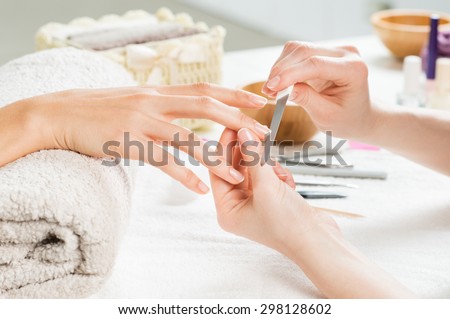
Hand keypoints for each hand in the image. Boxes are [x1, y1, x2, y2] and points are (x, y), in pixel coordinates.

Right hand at [19, 83, 270, 193]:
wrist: (58, 114)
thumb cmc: (97, 111)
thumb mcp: (134, 102)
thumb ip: (159, 108)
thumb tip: (180, 117)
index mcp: (159, 93)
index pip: (205, 89)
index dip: (233, 93)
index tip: (257, 100)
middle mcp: (155, 102)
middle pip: (205, 106)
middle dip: (237, 118)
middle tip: (262, 134)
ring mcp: (141, 120)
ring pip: (187, 138)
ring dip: (214, 157)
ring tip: (236, 174)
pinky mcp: (127, 141)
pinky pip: (162, 160)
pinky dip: (183, 175)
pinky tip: (198, 188)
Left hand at [209, 127, 337, 254]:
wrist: (319, 242)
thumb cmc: (288, 223)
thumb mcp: (267, 187)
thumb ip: (253, 157)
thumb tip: (243, 131)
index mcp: (227, 210)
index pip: (218, 172)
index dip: (225, 148)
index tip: (233, 126)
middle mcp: (238, 207)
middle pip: (237, 169)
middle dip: (249, 154)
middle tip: (255, 131)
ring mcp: (256, 203)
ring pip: (255, 171)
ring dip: (268, 166)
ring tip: (277, 169)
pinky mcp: (272, 200)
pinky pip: (269, 177)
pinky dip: (279, 175)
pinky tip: (288, 183)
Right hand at [262, 41, 375, 139]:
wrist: (359, 115)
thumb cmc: (347, 119)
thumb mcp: (327, 116)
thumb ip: (306, 99)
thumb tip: (283, 88)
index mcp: (353, 69)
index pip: (316, 64)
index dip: (289, 74)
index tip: (272, 87)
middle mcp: (346, 53)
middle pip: (304, 51)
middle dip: (281, 70)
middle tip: (267, 91)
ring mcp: (334, 50)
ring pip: (297, 49)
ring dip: (280, 68)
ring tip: (272, 90)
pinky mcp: (323, 52)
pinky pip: (297, 53)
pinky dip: (284, 67)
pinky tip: (280, 83)